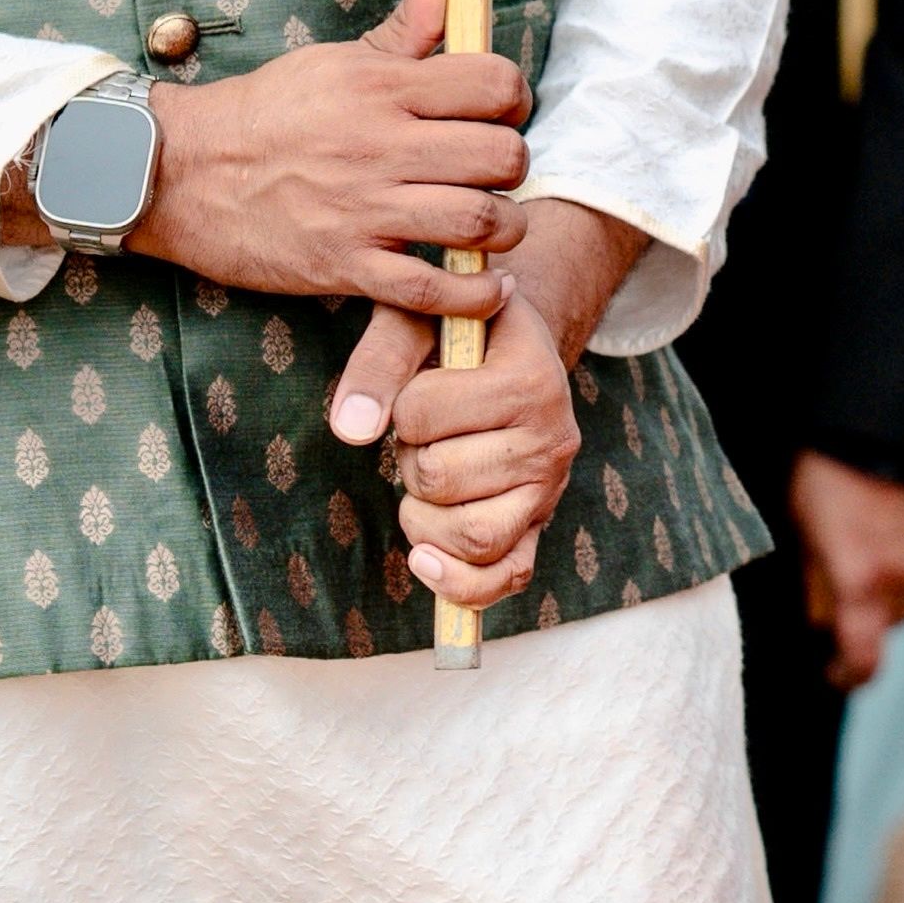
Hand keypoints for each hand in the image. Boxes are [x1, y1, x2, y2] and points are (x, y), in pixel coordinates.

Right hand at [110, 0, 530, 323]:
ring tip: (491, 226)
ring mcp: (363, 211)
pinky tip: (486, 285)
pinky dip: (474, 295)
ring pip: (479, 223)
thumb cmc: (269, 112)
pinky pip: (432, 290)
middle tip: (493, 173)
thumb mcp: (338, 59)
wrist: (181, 173)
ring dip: (503, 229)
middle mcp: (379, 146)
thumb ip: (409, 21)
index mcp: (381, 88)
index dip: (513, 98)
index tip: (498, 113)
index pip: (495, 84)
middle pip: (502, 157)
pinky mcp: (345, 266)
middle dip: (513, 166)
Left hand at [329, 198, 640, 610]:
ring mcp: (550, 489)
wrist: (512, 350)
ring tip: (431, 478)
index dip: (402, 405)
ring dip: (425, 512)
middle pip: (439, 477)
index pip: (422, 413)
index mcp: (533, 378)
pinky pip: (504, 578)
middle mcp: (554, 438)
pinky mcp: (538, 527)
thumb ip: (380, 361)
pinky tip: (423, 560)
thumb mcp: (417, 320)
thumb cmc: (454, 334)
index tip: (426, 385)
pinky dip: (458, 583)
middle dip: (410, 458)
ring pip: (469, 535)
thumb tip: (350, 431)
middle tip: (431, 434)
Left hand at [790, 453, 903, 690]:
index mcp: (860, 583)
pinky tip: (886, 518)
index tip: (832, 672)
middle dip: (862, 614)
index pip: (864, 658)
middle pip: (886, 623)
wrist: (887, 414)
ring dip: (887, 584)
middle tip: (835, 580)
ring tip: (862, 539)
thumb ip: (815, 579)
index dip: (848, 675)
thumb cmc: (828, 467)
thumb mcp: (803, 525)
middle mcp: (903, 578)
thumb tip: (819, 616)